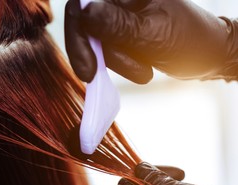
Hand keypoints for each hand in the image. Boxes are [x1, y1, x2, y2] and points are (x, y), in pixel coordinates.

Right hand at [65, 0, 237, 82]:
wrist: (207, 56)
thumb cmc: (189, 41)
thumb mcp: (151, 34)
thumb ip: (116, 25)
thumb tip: (84, 14)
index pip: (86, 2)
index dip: (79, 32)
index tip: (87, 65)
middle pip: (85, 22)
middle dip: (94, 53)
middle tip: (95, 77)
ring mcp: (120, 16)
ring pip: (94, 40)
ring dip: (114, 63)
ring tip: (144, 72)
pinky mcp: (121, 33)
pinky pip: (105, 48)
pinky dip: (117, 64)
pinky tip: (140, 69)